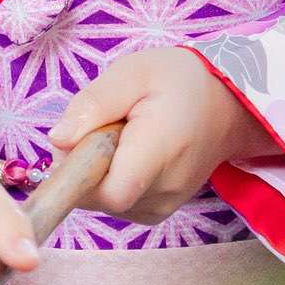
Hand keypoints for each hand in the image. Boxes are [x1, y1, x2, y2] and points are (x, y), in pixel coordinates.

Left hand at [50, 48, 278, 223]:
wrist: (226, 105)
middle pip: (100, 197)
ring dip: (98, 172)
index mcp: (161, 151)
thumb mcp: (133, 72)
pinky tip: (126, 154)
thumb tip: (58, 141)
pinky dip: (111, 180)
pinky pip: (118, 203)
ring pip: (105, 202)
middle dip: (86, 165)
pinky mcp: (158, 212)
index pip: (110, 191)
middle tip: (103, 126)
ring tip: (120, 136)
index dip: (82, 171)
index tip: (81, 138)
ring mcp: (164, 206)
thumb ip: (94, 103)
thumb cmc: (178, 81)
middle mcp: (165, 189)